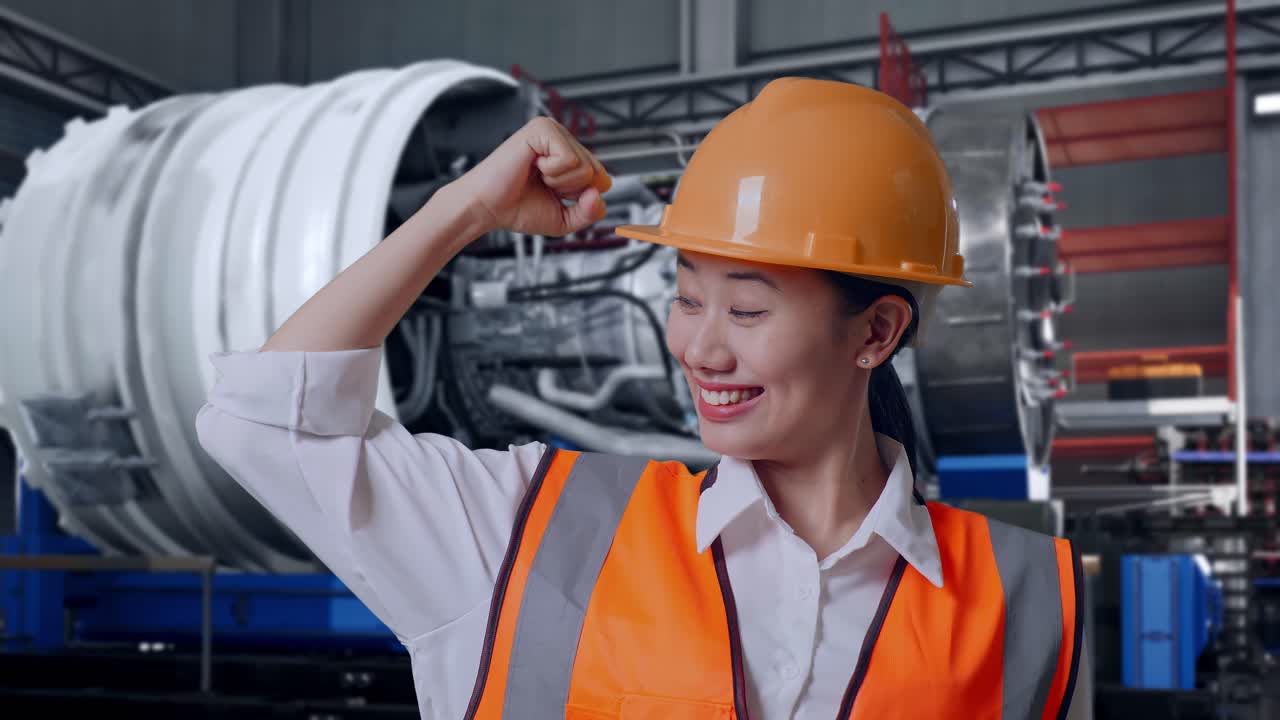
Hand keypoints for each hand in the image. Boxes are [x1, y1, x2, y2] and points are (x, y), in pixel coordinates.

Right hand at [451, 116, 611, 236]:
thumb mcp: (565, 219)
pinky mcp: (541, 129)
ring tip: (536, 176)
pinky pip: (569, 159)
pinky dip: (552, 173)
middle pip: (597, 173)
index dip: (581, 197)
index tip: (553, 194)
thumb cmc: (518, 209)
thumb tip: (600, 193)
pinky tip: (532, 167)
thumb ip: (590, 212)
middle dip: (570, 191)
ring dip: (559, 183)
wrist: (486, 208)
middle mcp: (563, 138)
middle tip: (543, 186)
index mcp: (569, 155)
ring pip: (584, 167)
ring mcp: (553, 130)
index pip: (603, 178)